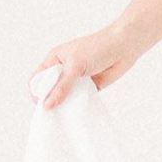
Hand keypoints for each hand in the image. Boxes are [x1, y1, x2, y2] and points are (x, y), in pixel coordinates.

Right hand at [29, 22, 145, 109]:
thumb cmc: (98, 48)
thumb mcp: (75, 66)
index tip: (40, 105)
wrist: (124, 47)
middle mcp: (63, 69)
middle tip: (51, 113)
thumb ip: (62, 86)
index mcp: (54, 60)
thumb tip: (47, 105)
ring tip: (63, 115)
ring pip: (64, 95)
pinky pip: (78, 98)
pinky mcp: (89, 86)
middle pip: (50, 89)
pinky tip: (76, 111)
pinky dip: (77, 104)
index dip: (36, 91)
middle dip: (49, 100)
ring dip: (64, 103)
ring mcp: (76, 78)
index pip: (38, 78)